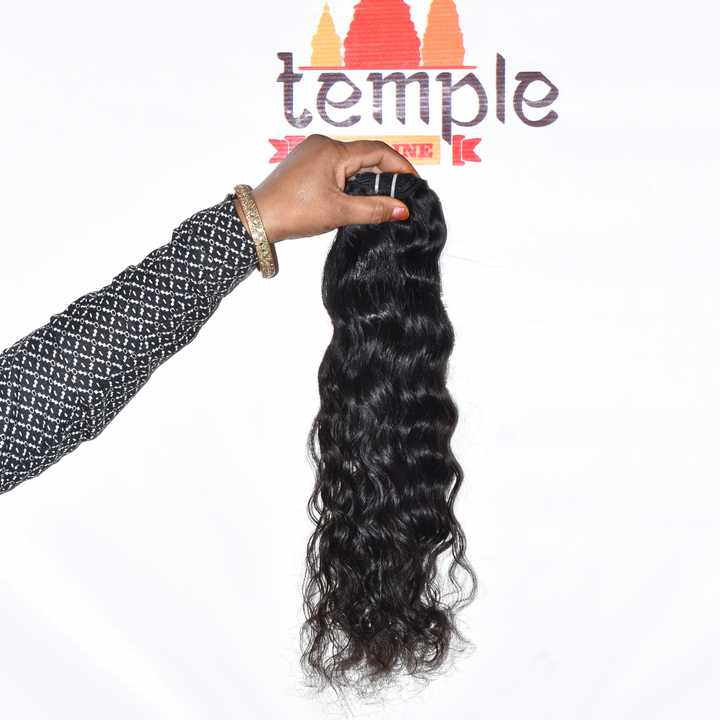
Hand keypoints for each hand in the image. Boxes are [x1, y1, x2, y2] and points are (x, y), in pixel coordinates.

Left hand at [238, 134, 418, 243]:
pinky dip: (350, 180)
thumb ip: (374, 209)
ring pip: (351, 162)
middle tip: (399, 195)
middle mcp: (322, 144)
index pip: (377, 151)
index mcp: (333, 150)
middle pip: (365, 155)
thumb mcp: (339, 212)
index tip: (413, 182)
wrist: (257, 219)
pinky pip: (337, 167)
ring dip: (367, 179)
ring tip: (379, 200)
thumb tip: (402, 210)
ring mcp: (312, 153)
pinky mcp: (306, 164)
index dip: (400, 166)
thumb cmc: (293, 212)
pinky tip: (355, 197)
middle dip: (384, 174)